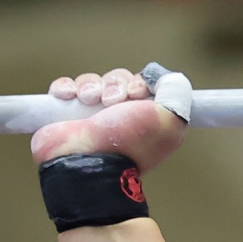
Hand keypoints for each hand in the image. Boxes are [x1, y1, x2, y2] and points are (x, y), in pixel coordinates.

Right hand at [31, 67, 187, 171]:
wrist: (84, 163)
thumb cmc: (126, 146)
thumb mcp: (169, 120)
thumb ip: (176, 94)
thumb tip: (165, 79)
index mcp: (145, 122)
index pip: (144, 86)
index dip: (140, 82)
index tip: (136, 92)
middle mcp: (120, 120)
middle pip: (118, 80)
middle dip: (115, 84)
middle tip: (111, 100)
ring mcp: (91, 118)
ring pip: (92, 82)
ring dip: (90, 85)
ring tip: (89, 100)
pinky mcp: (65, 116)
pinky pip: (66, 88)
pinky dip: (65, 87)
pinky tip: (69, 96)